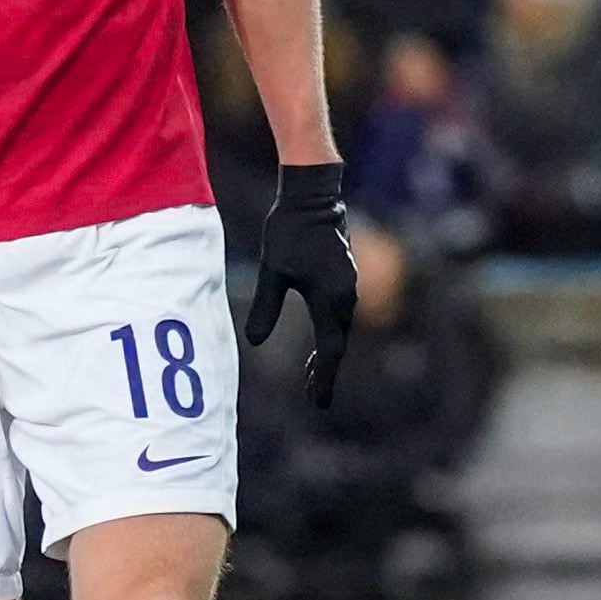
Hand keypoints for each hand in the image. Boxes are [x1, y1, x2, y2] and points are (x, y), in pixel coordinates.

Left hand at [244, 163, 356, 406]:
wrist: (313, 197)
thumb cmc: (290, 232)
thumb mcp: (273, 271)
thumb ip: (265, 307)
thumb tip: (253, 341)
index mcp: (330, 299)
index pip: (329, 350)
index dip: (322, 378)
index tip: (316, 401)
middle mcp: (345, 297)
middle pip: (337, 345)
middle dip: (325, 372)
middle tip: (314, 397)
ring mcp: (347, 288)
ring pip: (339, 332)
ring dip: (327, 355)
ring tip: (312, 377)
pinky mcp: (342, 279)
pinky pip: (338, 317)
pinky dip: (329, 336)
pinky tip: (319, 344)